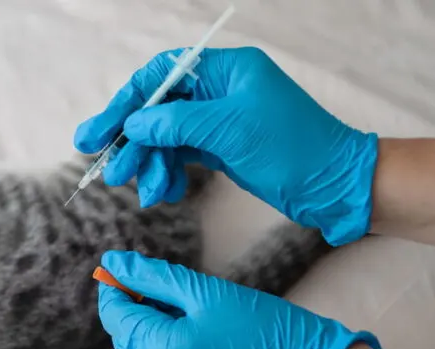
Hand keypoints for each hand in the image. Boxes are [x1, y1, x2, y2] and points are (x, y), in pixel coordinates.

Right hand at [74, 47, 378, 245]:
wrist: (334, 186)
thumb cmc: (295, 149)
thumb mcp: (231, 132)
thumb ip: (177, 123)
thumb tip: (134, 123)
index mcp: (226, 71)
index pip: (162, 75)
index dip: (127, 101)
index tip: (100, 131)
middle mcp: (219, 91)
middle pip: (157, 108)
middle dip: (132, 140)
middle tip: (106, 169)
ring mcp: (218, 121)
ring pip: (165, 136)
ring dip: (148, 163)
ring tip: (141, 190)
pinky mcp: (221, 148)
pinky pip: (180, 155)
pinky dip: (167, 173)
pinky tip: (164, 192)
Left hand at [97, 250, 380, 348]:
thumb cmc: (262, 327)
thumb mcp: (206, 293)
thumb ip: (154, 278)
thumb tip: (114, 262)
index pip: (118, 318)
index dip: (113, 291)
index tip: (115, 270)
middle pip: (127, 343)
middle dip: (132, 314)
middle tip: (150, 288)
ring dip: (148, 339)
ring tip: (176, 315)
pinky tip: (190, 345)